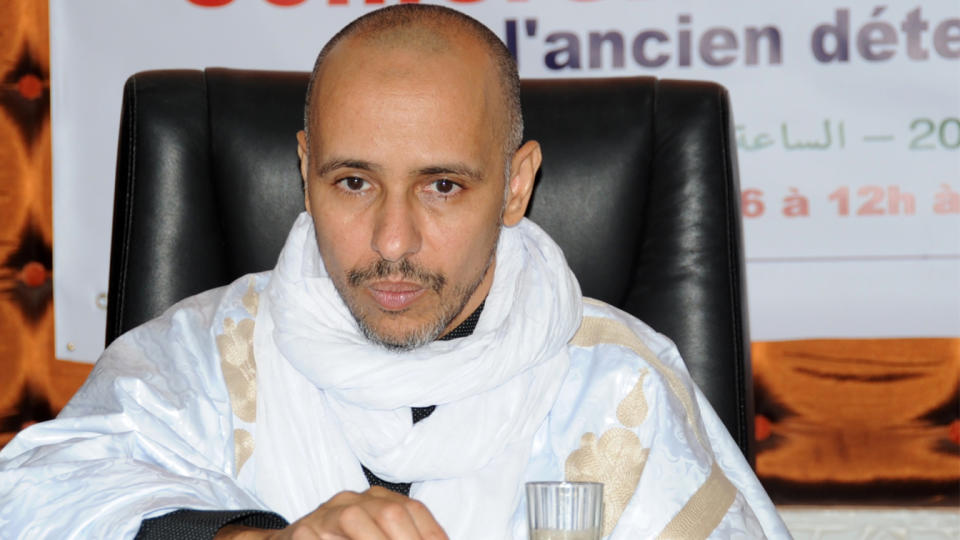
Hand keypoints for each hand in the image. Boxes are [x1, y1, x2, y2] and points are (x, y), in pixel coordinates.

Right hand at [215, 486, 448, 539]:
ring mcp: (326, 513)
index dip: (431, 534)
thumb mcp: (374, 535)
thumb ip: (400, 535)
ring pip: (356, 518)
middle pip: (390, 512)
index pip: (413, 510)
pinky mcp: (301, 532)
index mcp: (377, 499)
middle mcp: (353, 499)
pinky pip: (323, 537)